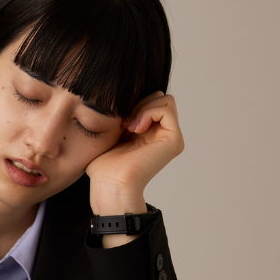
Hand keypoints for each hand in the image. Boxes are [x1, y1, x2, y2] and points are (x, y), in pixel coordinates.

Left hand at [85, 92, 184, 240]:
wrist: (110, 184)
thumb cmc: (104, 164)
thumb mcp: (113, 133)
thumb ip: (125, 115)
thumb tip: (127, 95)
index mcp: (151, 133)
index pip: (150, 100)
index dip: (133, 103)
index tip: (119, 122)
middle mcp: (164, 135)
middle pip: (159, 97)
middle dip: (139, 103)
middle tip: (124, 124)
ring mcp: (171, 137)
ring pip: (165, 100)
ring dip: (142, 108)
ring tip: (129, 127)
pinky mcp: (174, 139)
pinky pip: (166, 107)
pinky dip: (148, 112)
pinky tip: (135, 128)